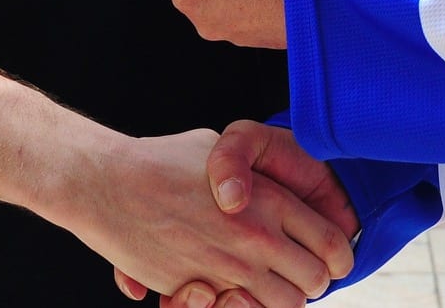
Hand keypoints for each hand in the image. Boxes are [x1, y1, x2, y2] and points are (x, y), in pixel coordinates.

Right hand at [70, 128, 350, 307]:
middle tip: (295, 274)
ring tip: (263, 284)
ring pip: (284, 306)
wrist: (108, 184)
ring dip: (278, 299)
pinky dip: (240, 306)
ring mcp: (228, 270)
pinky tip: (229, 290)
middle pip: (314, 282)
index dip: (336, 255)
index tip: (328, 258)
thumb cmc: (161, 160)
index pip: (331, 243)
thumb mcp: (220, 151)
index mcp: (270, 201)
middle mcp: (257, 239)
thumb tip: (267, 185)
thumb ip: (252, 174)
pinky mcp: (198, 290)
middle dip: (309, 281)